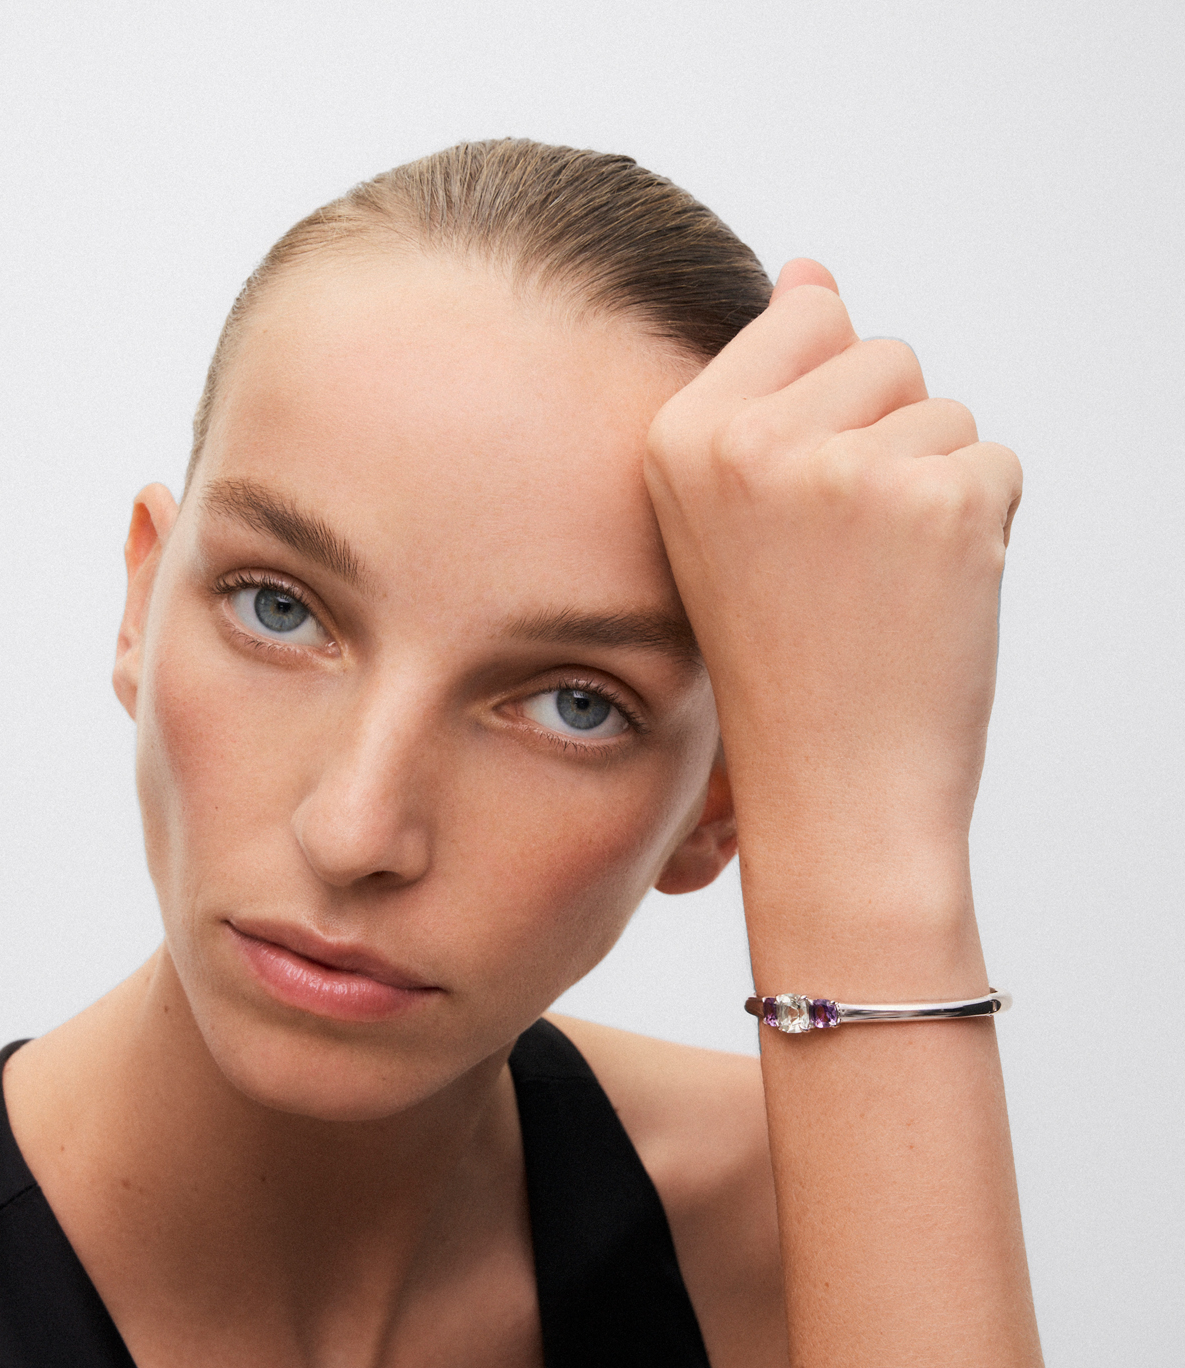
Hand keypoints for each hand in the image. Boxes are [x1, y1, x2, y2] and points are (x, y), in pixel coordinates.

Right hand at [645, 261, 1021, 907]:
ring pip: (944, 413)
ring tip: (881, 586)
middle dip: (886, 441)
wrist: (833, 788)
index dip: (828, 407)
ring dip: (934, 490)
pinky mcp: (942, 503)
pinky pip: (996, 464)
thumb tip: (811, 269)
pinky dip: (982, 530)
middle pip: (884, 353)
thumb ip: (768, 384)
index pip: (807, 314)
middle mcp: (752, 442)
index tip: (800, 504)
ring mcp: (848, 471)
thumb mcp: (733, 513)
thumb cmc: (785, 657)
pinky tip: (928, 600)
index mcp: (682, 436)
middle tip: (843, 560)